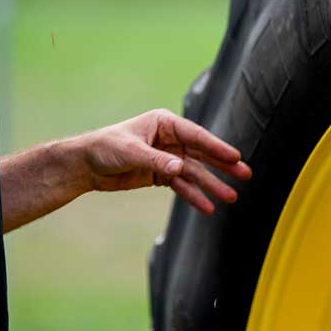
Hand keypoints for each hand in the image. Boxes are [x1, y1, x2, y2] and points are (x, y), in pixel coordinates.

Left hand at [70, 108, 251, 214]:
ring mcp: (168, 158)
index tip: (235, 156)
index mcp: (165, 123)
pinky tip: (207, 207)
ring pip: (195, 172)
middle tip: (245, 174)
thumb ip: (156, 161)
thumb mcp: (130, 151)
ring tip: (231, 197)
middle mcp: (170, 139)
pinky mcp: (161, 175)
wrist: (85, 165)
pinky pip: (182, 186)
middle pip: (202, 153)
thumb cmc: (105, 147)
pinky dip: (194, 196)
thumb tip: (180, 169)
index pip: (196, 135)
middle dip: (223, 165)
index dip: (216, 146)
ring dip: (211, 185)